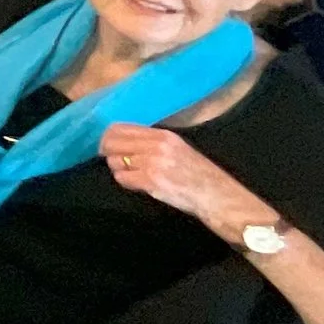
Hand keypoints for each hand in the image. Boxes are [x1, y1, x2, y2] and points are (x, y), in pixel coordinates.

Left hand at [101, 124, 276, 242]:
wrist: (215, 195)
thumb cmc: (197, 174)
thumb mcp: (178, 149)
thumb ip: (153, 142)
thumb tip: (123, 140)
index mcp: (163, 135)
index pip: (121, 128)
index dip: (109, 136)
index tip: (107, 145)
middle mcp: (157, 145)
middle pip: (112, 142)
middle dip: (107, 152)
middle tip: (112, 160)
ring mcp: (153, 163)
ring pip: (116, 161)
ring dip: (118, 169)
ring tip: (132, 175)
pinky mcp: (150, 180)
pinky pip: (122, 178)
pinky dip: (125, 182)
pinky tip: (137, 185)